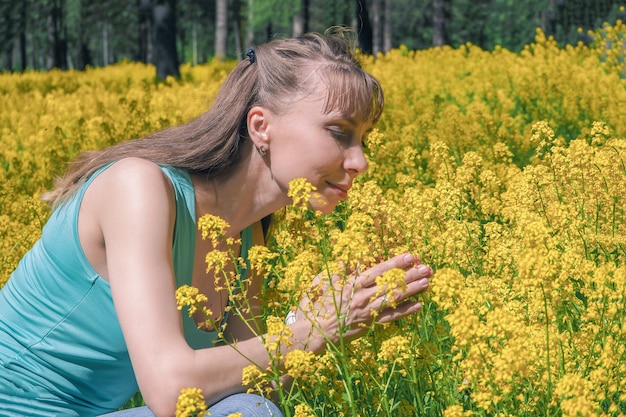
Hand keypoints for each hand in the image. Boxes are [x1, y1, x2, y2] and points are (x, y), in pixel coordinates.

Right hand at [295, 253, 431, 346]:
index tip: (410, 255)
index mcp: (352, 284)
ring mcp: (368, 311)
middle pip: (391, 284)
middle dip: (410, 275)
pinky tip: (418, 305)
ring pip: (394, 299)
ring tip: (427, 283)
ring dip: (412, 290)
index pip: (378, 271)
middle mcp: (363, 296)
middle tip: (427, 268)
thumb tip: (348, 261)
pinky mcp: (370, 324)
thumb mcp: (322, 283)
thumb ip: (338, 271)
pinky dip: (405, 311)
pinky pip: (391, 317)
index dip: (395, 263)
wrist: (313, 333)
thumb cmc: (315, 307)